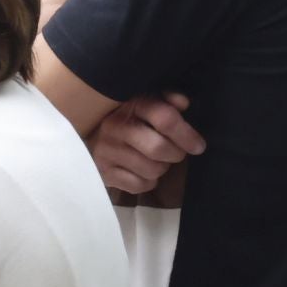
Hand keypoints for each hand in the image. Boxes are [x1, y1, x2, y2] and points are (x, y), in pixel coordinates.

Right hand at [88, 92, 203, 194]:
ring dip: (161, 168)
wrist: (88, 133)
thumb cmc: (127, 118)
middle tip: (176, 153)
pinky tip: (142, 171)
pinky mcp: (103, 172)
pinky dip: (147, 182)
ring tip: (156, 160)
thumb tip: (184, 103)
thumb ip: (166, 101)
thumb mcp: (145, 103)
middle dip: (175, 154)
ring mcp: (107, 150)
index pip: (165, 119)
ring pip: (152, 170)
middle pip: (159, 148)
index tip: (198, 145)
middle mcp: (116, 126)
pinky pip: (139, 185)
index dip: (187, 134)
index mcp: (131, 104)